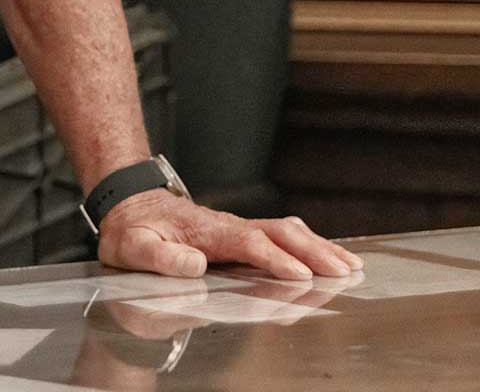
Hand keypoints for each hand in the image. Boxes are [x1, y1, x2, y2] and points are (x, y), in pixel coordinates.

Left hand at [96, 190, 362, 281]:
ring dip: (318, 246)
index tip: (299, 275)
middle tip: (343, 271)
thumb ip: (160, 256)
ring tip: (350, 265)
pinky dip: (309, 244)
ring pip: (285, 231)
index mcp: (205, 231)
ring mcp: (236, 228)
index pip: (246, 242)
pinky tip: (327, 256)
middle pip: (277, 232)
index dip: (274, 258)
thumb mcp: (131, 246)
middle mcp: (227, 225)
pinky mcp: (240, 234)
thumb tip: (194, 262)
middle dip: (312, 252)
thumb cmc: (131, 229)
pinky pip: (281, 235)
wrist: (129, 205)